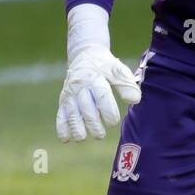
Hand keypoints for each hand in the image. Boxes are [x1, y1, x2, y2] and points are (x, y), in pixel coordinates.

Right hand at [55, 3, 140, 141]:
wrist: (85, 55)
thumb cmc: (105, 66)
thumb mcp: (117, 70)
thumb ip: (126, 85)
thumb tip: (135, 100)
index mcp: (94, 78)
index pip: (101, 97)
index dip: (108, 112)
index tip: (113, 121)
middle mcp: (80, 87)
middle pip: (86, 109)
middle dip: (93, 125)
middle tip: (100, 134)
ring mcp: (70, 95)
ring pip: (71, 114)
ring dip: (76, 129)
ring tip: (83, 138)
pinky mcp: (63, 101)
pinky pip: (60, 115)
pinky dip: (62, 128)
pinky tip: (67, 139)